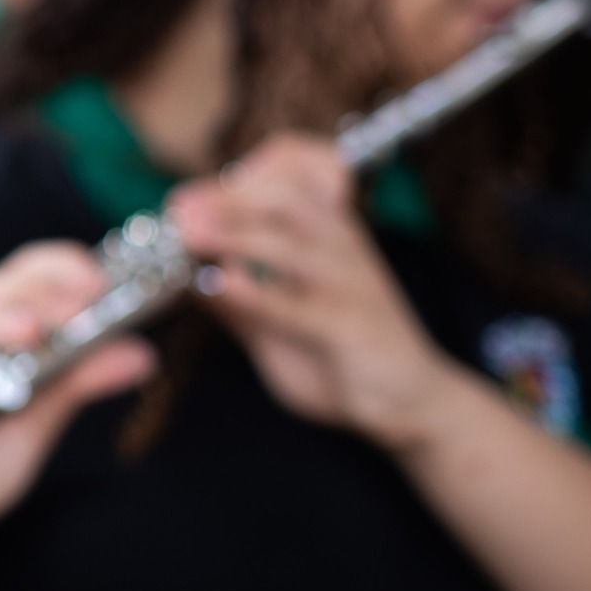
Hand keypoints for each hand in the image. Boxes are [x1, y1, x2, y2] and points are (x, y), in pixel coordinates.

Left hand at [167, 134, 462, 448]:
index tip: (182, 200)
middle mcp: (342, 251)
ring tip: (189, 233)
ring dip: (235, 234)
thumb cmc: (342, 355)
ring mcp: (350, 286)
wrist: (411, 403)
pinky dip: (255, 294)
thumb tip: (187, 278)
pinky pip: (299, 306)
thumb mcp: (281, 324)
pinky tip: (219, 286)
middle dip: (227, 201)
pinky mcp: (353, 328)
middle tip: (178, 210)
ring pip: (291, 245)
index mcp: (329, 239)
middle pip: (286, 202)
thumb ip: (241, 302)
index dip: (233, 187)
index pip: (289, 187)